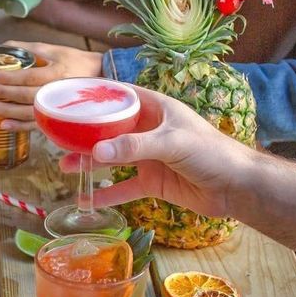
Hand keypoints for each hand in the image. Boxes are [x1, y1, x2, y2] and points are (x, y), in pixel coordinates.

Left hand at [0, 41, 103, 131]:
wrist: (101, 78)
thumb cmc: (76, 62)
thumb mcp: (55, 50)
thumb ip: (30, 49)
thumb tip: (5, 46)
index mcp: (57, 73)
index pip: (28, 77)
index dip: (8, 78)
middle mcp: (57, 92)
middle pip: (26, 96)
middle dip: (2, 93)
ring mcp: (58, 108)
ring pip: (29, 113)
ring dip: (6, 111)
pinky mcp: (58, 119)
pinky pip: (37, 125)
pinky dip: (20, 127)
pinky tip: (4, 125)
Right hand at [59, 86, 257, 217]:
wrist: (237, 187)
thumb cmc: (210, 152)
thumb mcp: (170, 143)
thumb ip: (133, 147)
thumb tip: (96, 153)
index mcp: (155, 108)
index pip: (120, 96)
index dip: (95, 96)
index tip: (68, 98)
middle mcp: (149, 130)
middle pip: (110, 129)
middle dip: (85, 134)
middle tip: (58, 138)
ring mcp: (149, 157)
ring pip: (112, 159)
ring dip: (90, 164)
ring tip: (65, 168)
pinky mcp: (153, 182)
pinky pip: (124, 187)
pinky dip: (107, 194)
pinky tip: (87, 200)